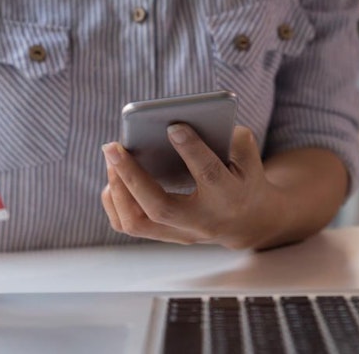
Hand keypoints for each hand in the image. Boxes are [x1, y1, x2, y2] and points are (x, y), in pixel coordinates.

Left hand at [99, 124, 278, 249]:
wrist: (247, 221)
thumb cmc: (243, 177)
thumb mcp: (248, 156)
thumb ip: (229, 137)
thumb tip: (185, 122)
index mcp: (230, 196)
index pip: (209, 174)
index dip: (191, 149)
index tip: (172, 126)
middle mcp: (203, 221)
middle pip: (161, 207)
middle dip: (132, 175)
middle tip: (112, 146)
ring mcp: (182, 234)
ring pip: (138, 223)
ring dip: (119, 189)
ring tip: (111, 158)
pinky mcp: (165, 237)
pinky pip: (129, 225)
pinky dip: (115, 201)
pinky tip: (114, 177)